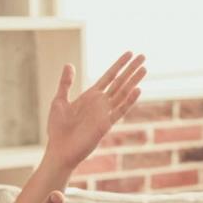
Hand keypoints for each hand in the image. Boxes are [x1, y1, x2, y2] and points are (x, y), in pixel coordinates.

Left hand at [46, 52, 146, 168]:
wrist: (59, 150)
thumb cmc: (58, 129)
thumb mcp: (59, 100)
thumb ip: (66, 83)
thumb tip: (69, 64)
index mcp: (91, 96)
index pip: (109, 76)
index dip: (119, 64)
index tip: (129, 52)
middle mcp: (101, 103)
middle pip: (120, 82)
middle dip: (131, 69)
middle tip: (143, 56)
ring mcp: (105, 113)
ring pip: (123, 93)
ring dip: (133, 81)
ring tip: (144, 68)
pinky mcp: (105, 124)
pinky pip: (120, 110)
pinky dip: (129, 101)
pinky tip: (138, 90)